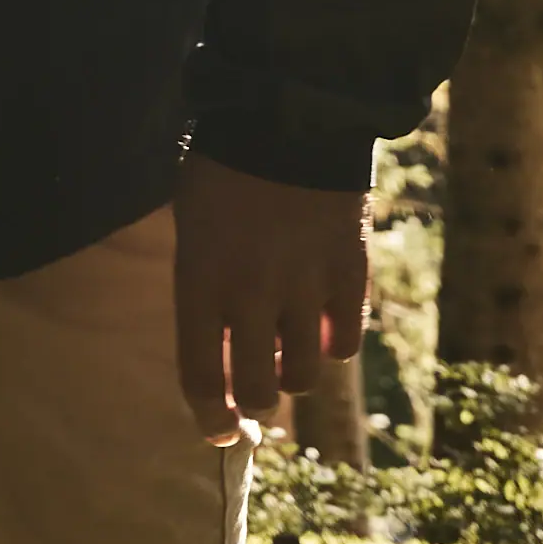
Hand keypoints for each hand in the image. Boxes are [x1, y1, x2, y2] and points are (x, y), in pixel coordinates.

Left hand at [171, 155, 366, 444]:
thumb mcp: (193, 229)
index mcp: (201, 281)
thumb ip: (204, 292)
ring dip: (294, 375)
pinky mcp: (349, 272)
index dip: (209, 417)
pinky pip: (346, 341)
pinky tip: (323, 325)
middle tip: (256, 391)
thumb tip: (222, 355)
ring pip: (304, 376)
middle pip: (257, 389)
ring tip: (289, 350)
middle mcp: (251, 294)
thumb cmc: (224, 169)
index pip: (200, 378)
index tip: (220, 431)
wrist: (289, 112)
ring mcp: (304, 285)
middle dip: (253, 401)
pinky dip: (333, 344)